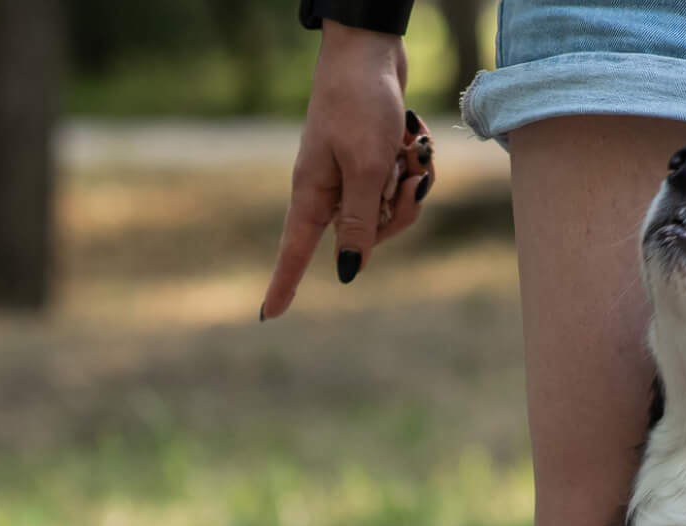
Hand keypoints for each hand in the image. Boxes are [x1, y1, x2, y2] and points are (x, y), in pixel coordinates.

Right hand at [261, 22, 436, 319]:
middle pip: (370, 237)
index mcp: (314, 194)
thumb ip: (359, 222)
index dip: (284, 283)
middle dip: (399, 208)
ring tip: (411, 147)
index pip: (295, 250)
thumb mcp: (365, 167)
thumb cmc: (360, 103)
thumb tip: (349, 270)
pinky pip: (402, 187)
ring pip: (393, 213)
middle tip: (408, 173)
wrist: (371, 49)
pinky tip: (414, 138)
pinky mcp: (375, 163)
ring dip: (412, 182)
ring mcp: (353, 178)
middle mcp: (330, 192)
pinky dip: (414, 165)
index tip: (271, 315)